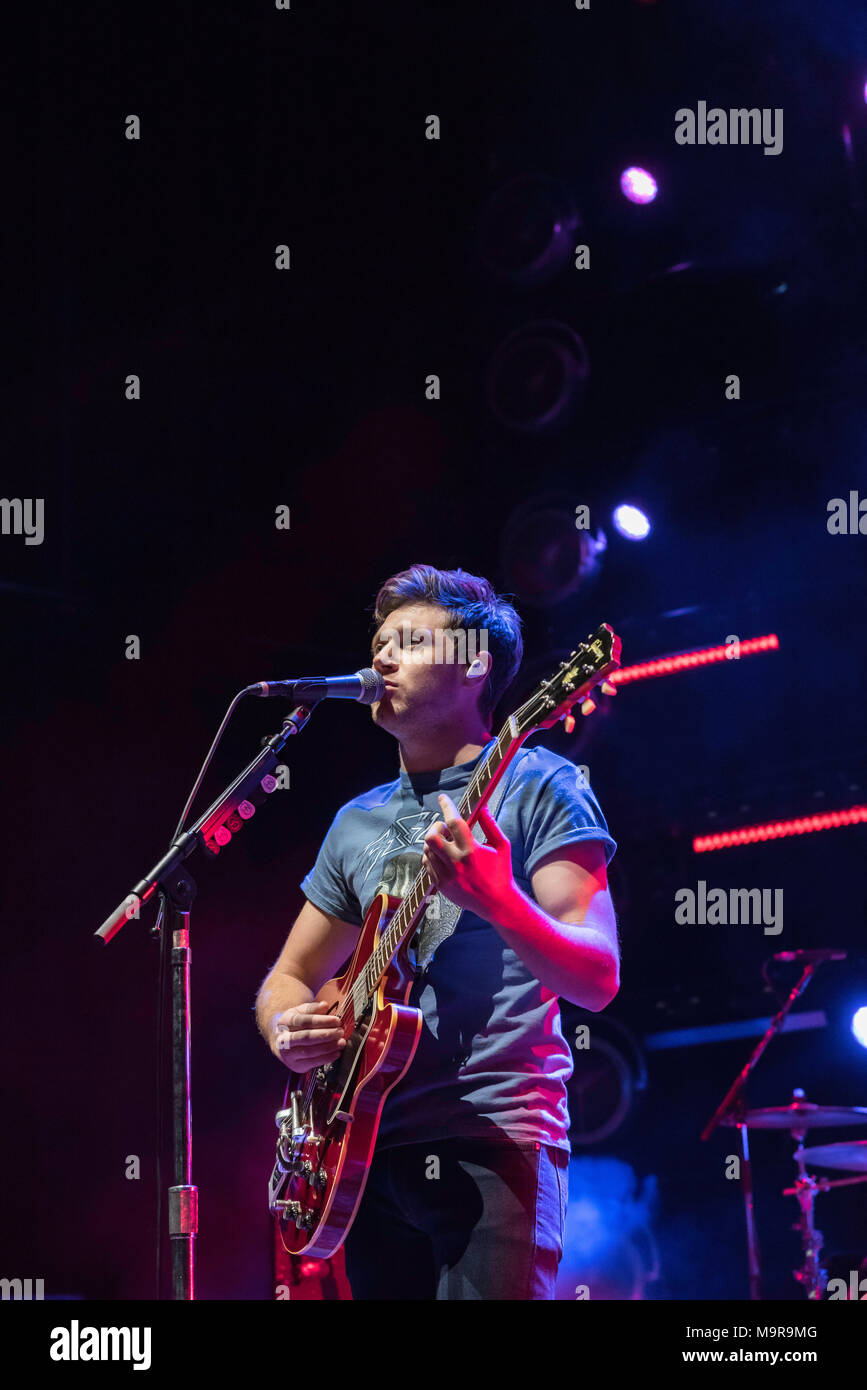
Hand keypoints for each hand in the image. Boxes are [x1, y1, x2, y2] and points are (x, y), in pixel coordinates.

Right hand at [272, 1000, 345, 1071]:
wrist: (282, 1042)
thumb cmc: (295, 1025)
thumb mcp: (300, 1012)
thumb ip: (312, 1008)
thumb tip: (324, 1005)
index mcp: (285, 1022)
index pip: (304, 1021)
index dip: (321, 1021)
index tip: (336, 1020)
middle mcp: (283, 1039)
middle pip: (306, 1037)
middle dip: (326, 1035)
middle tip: (340, 1031)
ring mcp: (288, 1054)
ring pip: (310, 1051)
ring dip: (328, 1047)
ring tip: (341, 1042)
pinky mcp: (295, 1065)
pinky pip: (313, 1062)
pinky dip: (326, 1058)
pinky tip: (336, 1052)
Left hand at [421, 792, 516, 921]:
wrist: (496, 903)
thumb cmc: (501, 872)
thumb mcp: (501, 846)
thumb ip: (490, 824)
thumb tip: (482, 806)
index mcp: (472, 851)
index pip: (453, 823)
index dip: (447, 806)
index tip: (443, 798)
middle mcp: (456, 863)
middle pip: (431, 837)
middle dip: (435, 827)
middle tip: (443, 828)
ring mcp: (446, 875)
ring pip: (427, 850)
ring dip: (434, 842)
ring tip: (446, 843)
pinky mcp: (440, 885)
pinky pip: (427, 864)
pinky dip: (432, 856)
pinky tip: (444, 857)